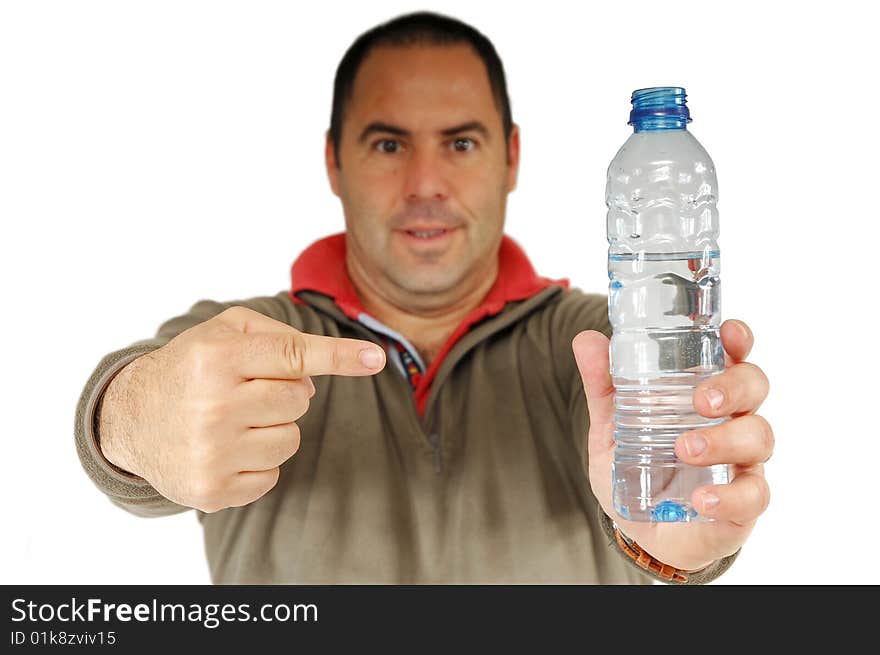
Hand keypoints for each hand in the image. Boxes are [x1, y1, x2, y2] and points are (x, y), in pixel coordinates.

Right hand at [98, 306, 385, 512]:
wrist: (130, 419)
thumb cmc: (190, 368)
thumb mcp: (223, 332)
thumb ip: (276, 337)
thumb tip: (319, 376)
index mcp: (217, 359)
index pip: (294, 355)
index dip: (340, 356)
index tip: (376, 358)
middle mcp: (213, 406)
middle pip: (299, 399)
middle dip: (283, 393)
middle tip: (248, 391)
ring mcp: (212, 453)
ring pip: (291, 439)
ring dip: (273, 428)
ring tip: (235, 421)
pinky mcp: (212, 490)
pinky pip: (272, 475)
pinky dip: (257, 461)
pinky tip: (226, 448)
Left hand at [572, 319, 771, 571]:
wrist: (640, 530)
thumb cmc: (637, 469)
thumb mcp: (612, 427)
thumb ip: (604, 387)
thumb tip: (586, 339)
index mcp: (706, 394)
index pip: (733, 357)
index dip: (738, 340)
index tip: (728, 333)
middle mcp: (731, 422)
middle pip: (755, 388)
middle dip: (734, 387)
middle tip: (701, 401)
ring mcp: (742, 462)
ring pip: (759, 437)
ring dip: (723, 440)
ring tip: (684, 449)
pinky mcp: (744, 504)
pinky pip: (753, 496)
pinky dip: (729, 496)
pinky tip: (702, 499)